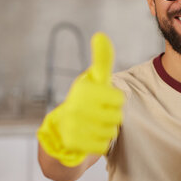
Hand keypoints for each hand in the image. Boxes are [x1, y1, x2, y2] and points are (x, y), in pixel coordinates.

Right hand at [37, 33, 124, 166]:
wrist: (62, 129)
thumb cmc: (86, 99)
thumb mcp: (94, 78)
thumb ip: (102, 59)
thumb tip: (100, 35)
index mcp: (83, 88)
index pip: (119, 98)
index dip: (115, 100)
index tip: (103, 98)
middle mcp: (75, 105)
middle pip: (117, 117)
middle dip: (112, 116)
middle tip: (99, 113)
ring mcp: (73, 125)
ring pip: (112, 132)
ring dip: (107, 130)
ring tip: (94, 124)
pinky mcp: (73, 143)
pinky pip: (103, 146)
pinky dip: (100, 143)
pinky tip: (89, 137)